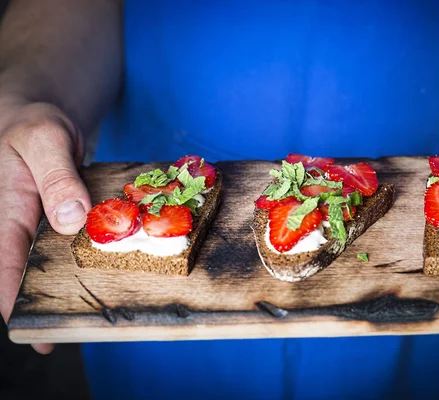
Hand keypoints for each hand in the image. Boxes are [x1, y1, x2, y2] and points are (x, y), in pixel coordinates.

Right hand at [0, 96, 90, 353]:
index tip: (32, 330)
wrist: (39, 112)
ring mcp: (36, 223)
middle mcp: (16, 223)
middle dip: (41, 303)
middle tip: (67, 332)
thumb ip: (58, 179)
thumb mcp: (46, 141)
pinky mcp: (55, 218)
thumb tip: (69, 220)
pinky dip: (78, 260)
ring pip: (44, 263)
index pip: (3, 264)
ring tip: (87, 313)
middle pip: (22, 273)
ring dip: (62, 286)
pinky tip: (101, 272)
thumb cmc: (34, 123)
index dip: (12, 300)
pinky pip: (63, 245)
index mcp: (5, 210)